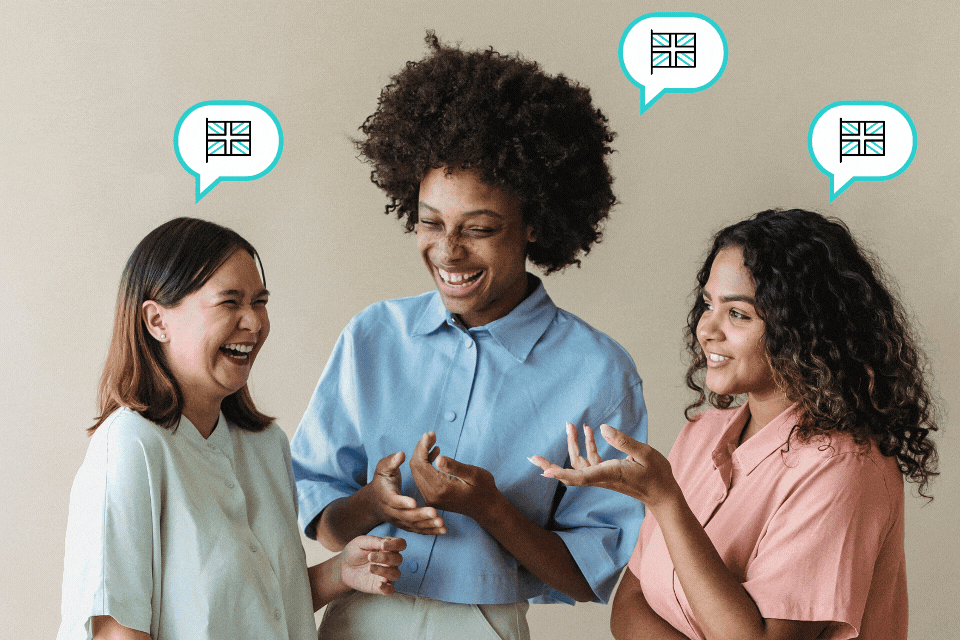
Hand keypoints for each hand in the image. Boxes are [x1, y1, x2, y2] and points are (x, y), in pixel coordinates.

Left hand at [336, 535, 406, 595]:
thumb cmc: (354, 551)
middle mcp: (390, 561)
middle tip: (369, 556)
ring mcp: (386, 574)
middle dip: (385, 557)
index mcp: (388, 547)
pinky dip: (387, 588)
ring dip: (385, 571)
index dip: (396, 544)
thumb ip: (374, 541)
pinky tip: (379, 585)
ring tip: (370, 568)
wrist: (343, 566)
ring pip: (396, 574)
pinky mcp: (380, 586)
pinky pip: (391, 590)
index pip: (401, 544)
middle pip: (398, 559)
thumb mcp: (361, 542)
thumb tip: (385, 543)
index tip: (383, 545)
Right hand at [367, 451, 445, 534]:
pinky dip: (431, 531)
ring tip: (441, 522)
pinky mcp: (406, 526)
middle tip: (434, 512)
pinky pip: (419, 530)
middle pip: (405, 516)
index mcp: (385, 496)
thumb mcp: (383, 468)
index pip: (393, 500)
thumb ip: (392, 461)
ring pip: (413, 525)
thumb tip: (401, 454)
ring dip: (428, 525)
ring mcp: (399, 521)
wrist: (375, 501)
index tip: (414, 502)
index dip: (402, 502)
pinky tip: (443, 530)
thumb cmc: (382, 480)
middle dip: (420, 515)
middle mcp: (391, 512)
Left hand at [409, 431, 501, 521]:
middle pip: (415, 468)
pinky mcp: (432, 498)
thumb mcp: (473, 475)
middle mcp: (431, 495)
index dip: (422, 447)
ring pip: (417, 472)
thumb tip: (438, 459)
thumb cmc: (484, 489)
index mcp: (441, 488)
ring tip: (433, 441)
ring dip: (422, 455)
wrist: (487, 508)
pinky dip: (425, 464)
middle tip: (431, 434)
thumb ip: (455, 467)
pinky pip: (422, 478)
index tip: (430, 434)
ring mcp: (430, 498)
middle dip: (420, 449)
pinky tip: (435, 454)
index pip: (420, 464)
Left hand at [529, 423, 679, 508]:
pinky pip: (591, 460)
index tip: (544, 471)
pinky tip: (590, 430)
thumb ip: (623, 441)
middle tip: (531, 457)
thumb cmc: (657, 475)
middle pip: (571, 471)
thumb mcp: (645, 453)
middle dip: (551, 464)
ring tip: (570, 424)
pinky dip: (587, 445)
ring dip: (572, 444)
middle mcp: (602, 477)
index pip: (579, 476)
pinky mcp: (607, 472)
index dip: (560, 473)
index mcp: (609, 474)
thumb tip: (601, 428)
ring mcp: (603, 475)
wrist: (663, 493)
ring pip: (580, 463)